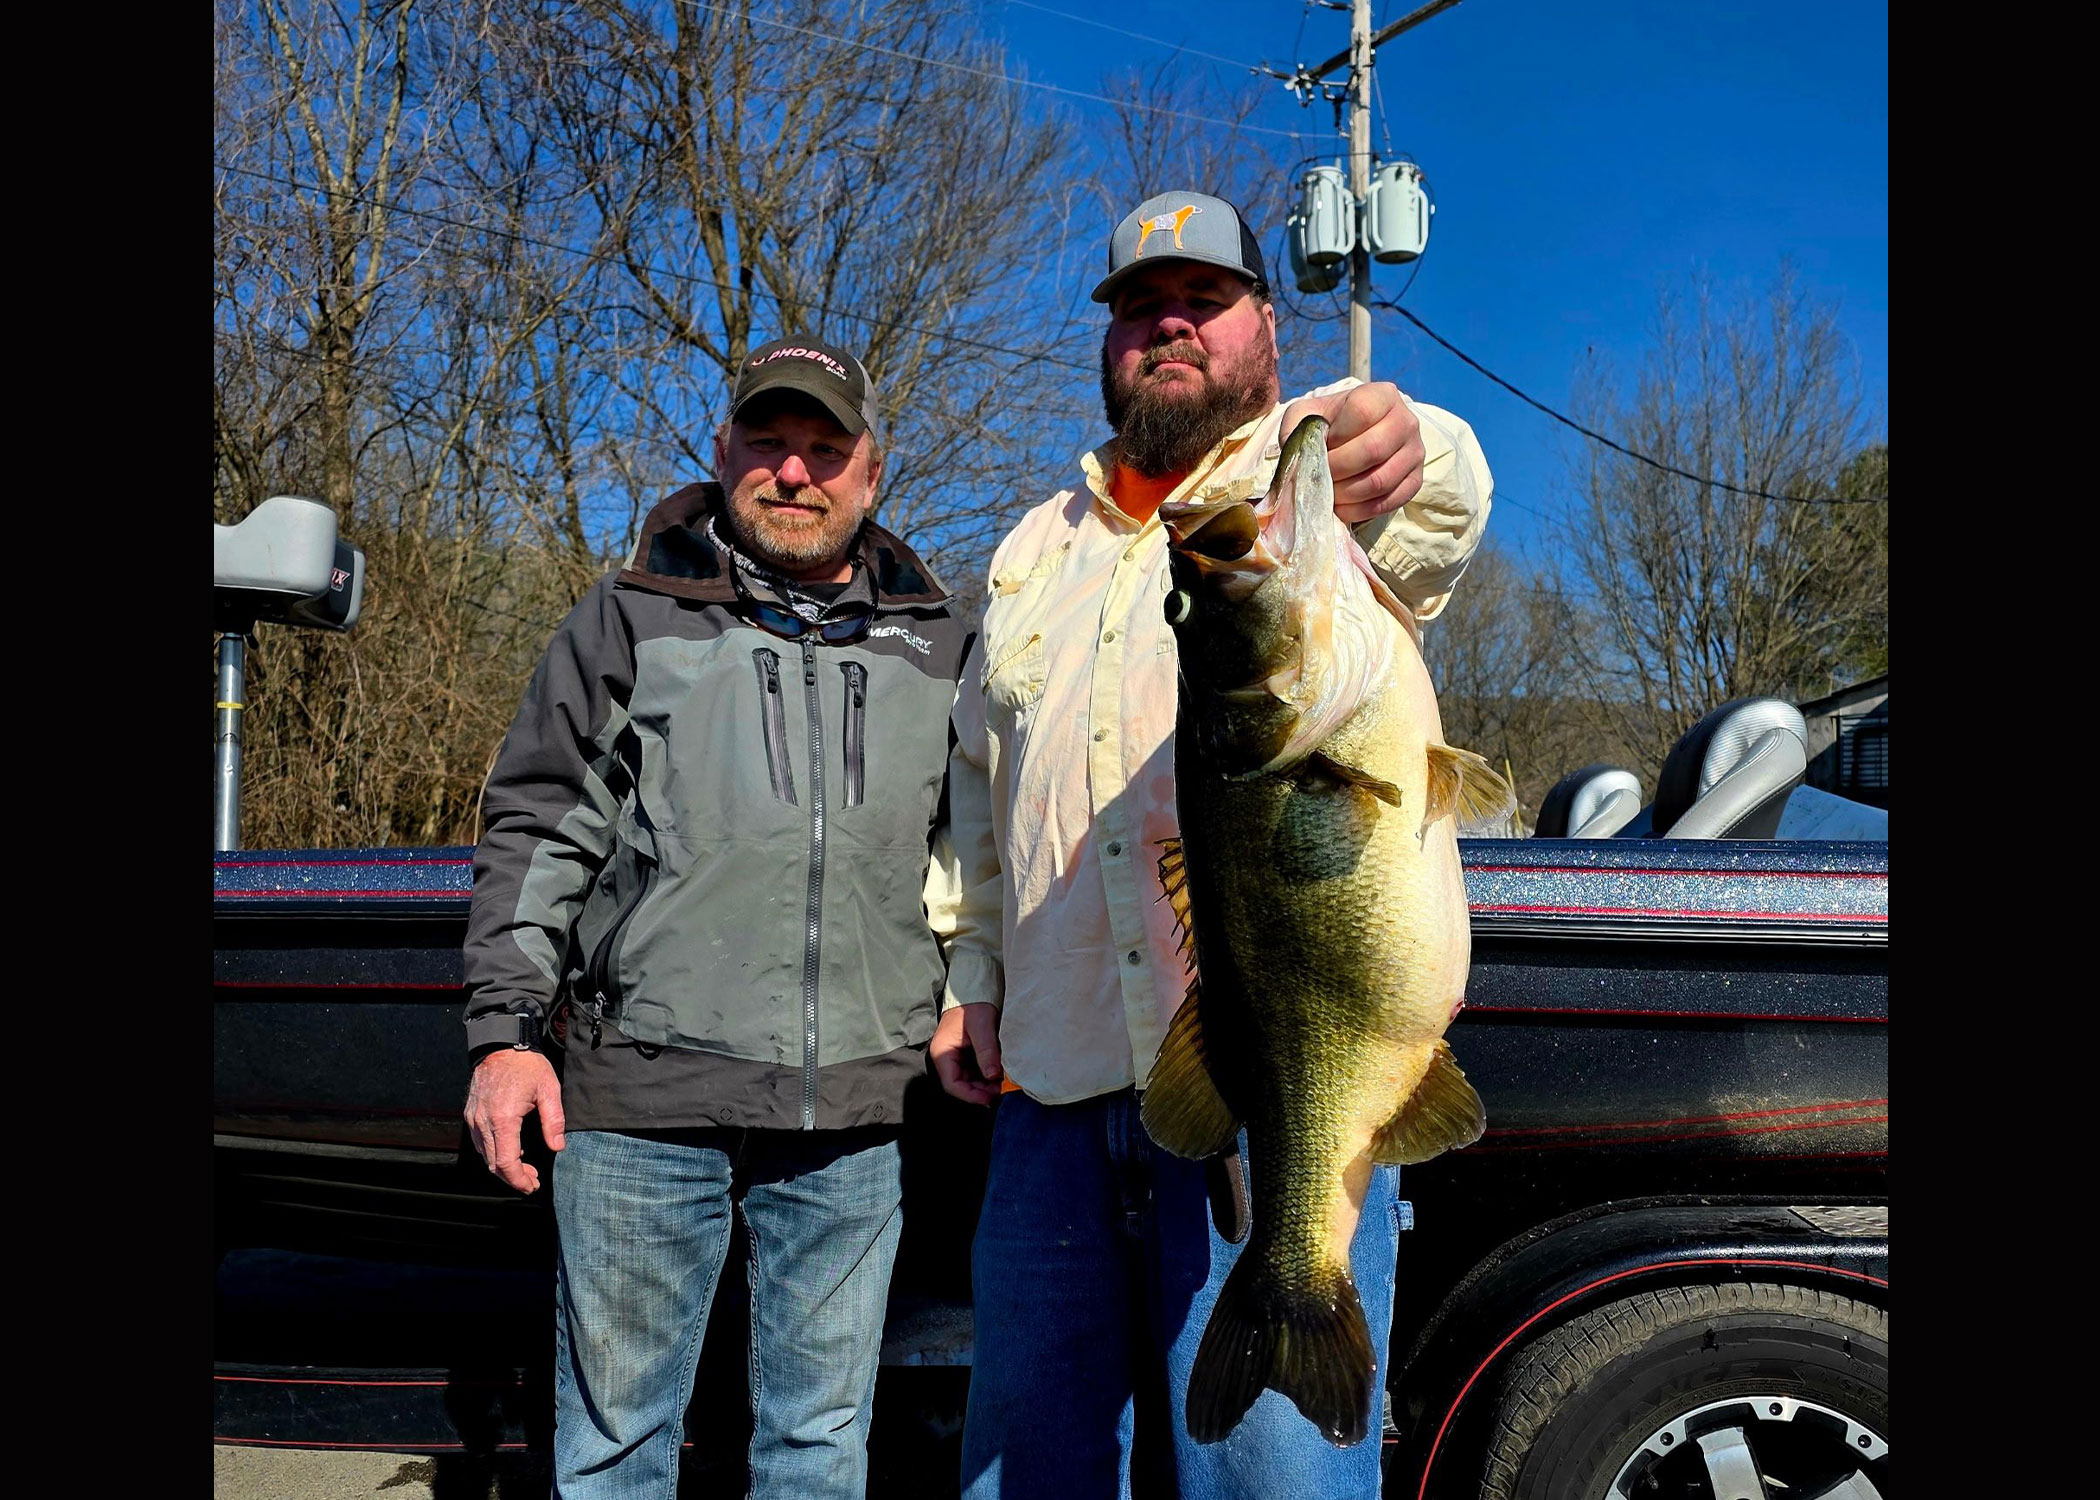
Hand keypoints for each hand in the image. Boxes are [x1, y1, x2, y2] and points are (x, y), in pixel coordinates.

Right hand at [464, 1050, 565, 1193]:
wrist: (500, 1043)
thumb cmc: (525, 1064)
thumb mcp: (548, 1089)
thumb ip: (554, 1121)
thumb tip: (558, 1146)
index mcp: (503, 1119)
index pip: (507, 1163)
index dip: (519, 1180)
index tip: (531, 1186)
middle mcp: (483, 1122)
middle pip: (493, 1165)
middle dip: (513, 1178)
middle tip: (532, 1180)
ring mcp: (474, 1119)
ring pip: (485, 1156)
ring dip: (503, 1167)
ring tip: (525, 1167)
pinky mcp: (470, 1115)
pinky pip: (479, 1143)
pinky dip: (494, 1152)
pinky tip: (511, 1149)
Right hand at [930, 1003, 1004, 1106]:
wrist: (975, 987)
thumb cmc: (974, 1003)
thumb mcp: (982, 1027)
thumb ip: (987, 1052)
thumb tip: (993, 1076)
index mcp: (942, 1052)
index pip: (952, 1084)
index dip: (971, 1095)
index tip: (991, 1097)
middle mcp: (946, 1057)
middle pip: (961, 1084)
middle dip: (981, 1090)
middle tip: (1002, 1089)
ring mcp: (955, 1055)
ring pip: (969, 1079)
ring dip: (985, 1083)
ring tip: (1003, 1082)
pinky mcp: (965, 1052)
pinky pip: (974, 1070)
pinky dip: (986, 1074)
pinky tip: (1000, 1073)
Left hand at [1280, 382, 1424, 524]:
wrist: (1352, 439)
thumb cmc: (1328, 425)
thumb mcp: (1307, 415)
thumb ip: (1298, 428)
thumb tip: (1302, 459)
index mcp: (1382, 395)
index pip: (1362, 411)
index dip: (1336, 434)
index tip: (1322, 446)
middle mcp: (1406, 420)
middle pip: (1373, 449)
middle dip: (1338, 469)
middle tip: (1319, 477)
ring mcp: (1415, 452)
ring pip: (1380, 480)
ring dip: (1346, 493)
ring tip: (1328, 493)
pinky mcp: (1416, 481)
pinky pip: (1388, 502)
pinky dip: (1360, 510)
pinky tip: (1342, 506)